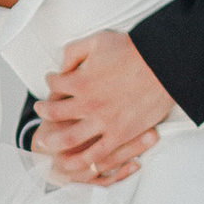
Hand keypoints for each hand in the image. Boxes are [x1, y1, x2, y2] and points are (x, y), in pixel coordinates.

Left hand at [37, 30, 175, 186]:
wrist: (164, 65)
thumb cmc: (134, 51)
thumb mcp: (97, 40)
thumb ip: (74, 51)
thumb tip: (62, 66)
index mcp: (80, 81)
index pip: (54, 85)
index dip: (50, 81)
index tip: (52, 81)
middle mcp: (87, 104)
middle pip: (53, 114)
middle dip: (42, 112)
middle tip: (39, 111)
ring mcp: (103, 122)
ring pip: (68, 139)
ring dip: (52, 141)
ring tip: (46, 141)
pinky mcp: (119, 136)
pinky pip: (95, 155)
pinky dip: (80, 161)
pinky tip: (70, 162)